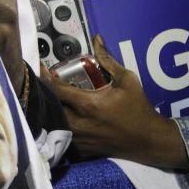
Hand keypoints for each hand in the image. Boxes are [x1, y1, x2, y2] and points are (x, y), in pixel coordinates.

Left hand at [43, 35, 188, 168]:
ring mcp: (80, 139)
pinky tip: (60, 118)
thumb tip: (96, 39)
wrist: (150, 140)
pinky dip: (59, 128)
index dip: (45, 77)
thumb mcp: (127, 80)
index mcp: (89, 104)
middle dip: (45, 94)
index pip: (56, 89)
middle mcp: (80, 123)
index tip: (39, 67)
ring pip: (54, 123)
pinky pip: (62, 138)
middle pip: (50, 106)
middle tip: (42, 84)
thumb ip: (107, 60)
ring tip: (48, 99)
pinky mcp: (82, 150)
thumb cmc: (139, 108)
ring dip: (50, 110)